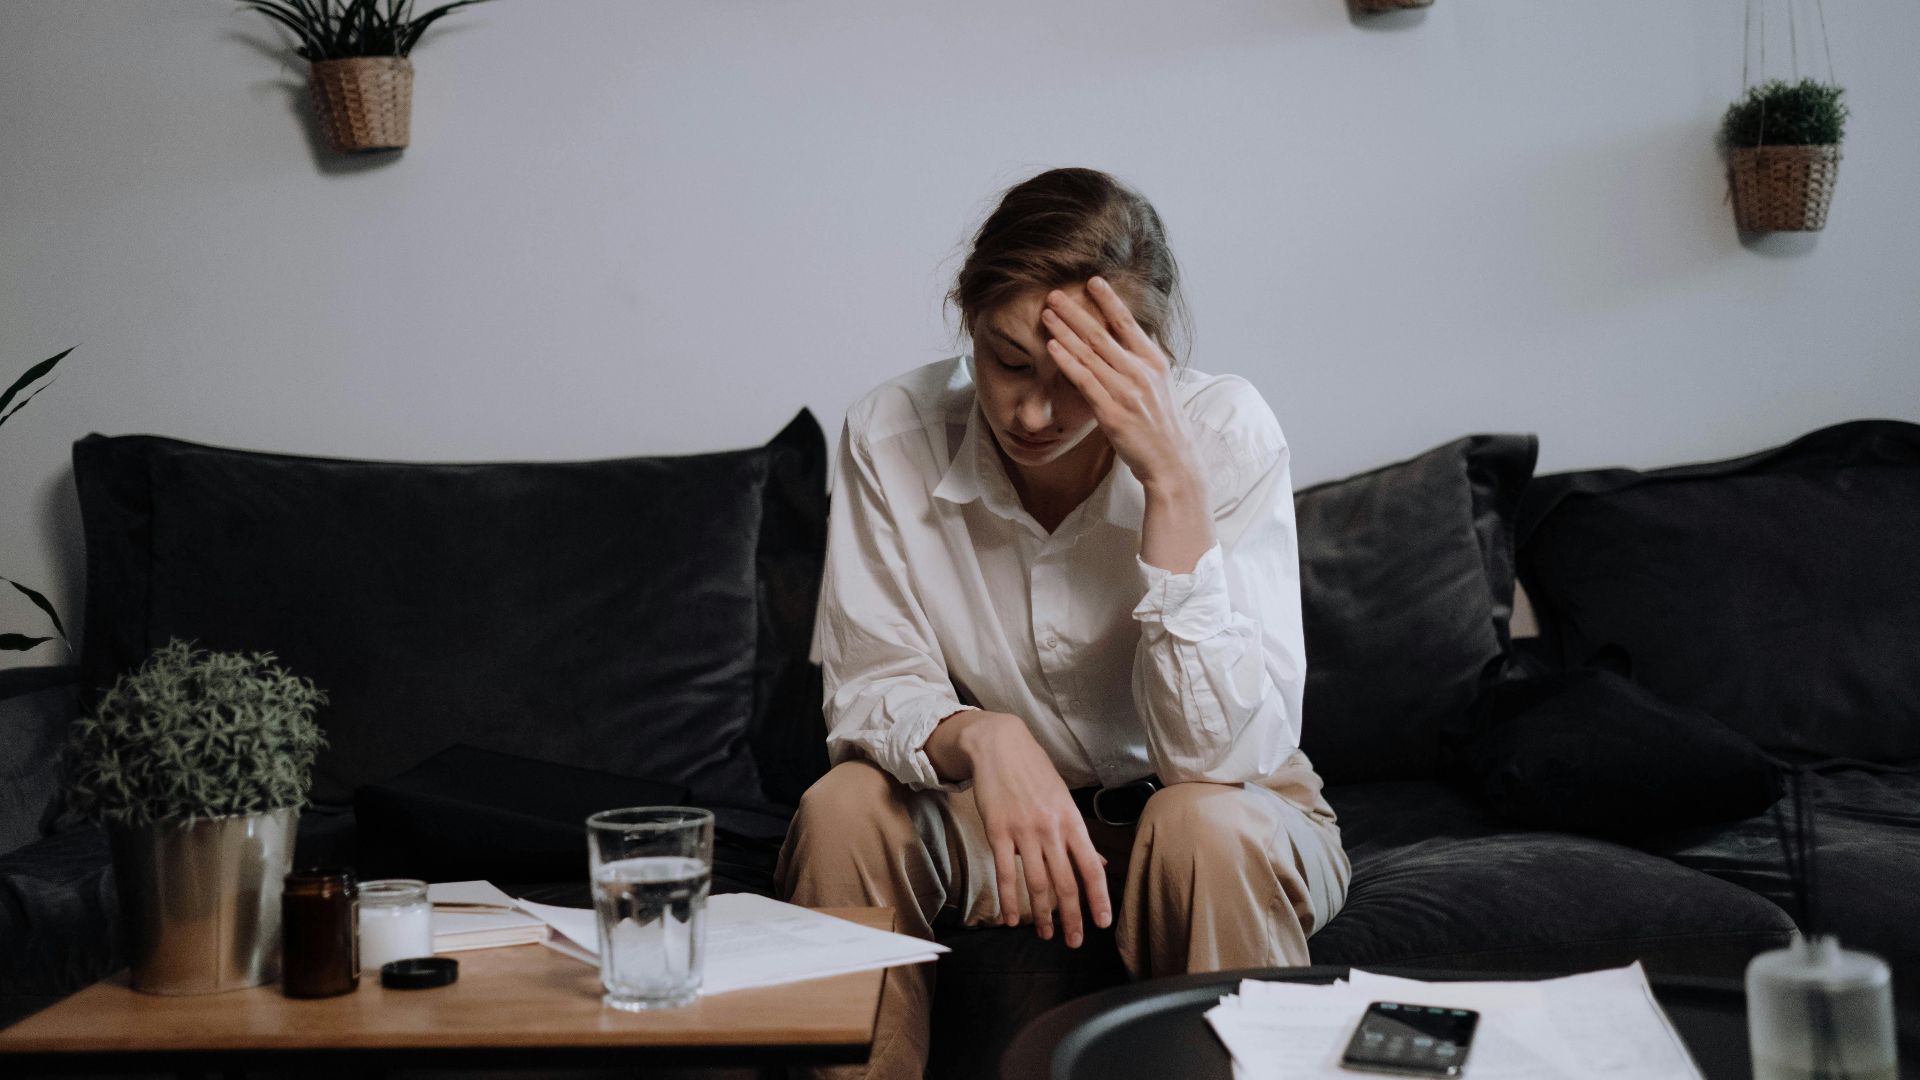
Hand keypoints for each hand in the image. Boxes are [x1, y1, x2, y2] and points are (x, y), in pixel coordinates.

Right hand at [923, 711, 1111, 945]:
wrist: (999, 745)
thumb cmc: (1034, 771)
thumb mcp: (1063, 798)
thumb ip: (1078, 835)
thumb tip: (1099, 863)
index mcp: (1071, 820)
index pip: (1090, 867)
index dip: (1098, 898)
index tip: (1102, 922)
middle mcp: (1051, 829)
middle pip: (1065, 882)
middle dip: (1072, 917)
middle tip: (1075, 941)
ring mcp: (1023, 831)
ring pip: (1037, 883)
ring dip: (1042, 915)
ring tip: (1045, 934)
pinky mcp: (998, 832)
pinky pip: (1006, 873)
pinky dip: (1010, 900)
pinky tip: (1012, 918)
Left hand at [1040, 278, 1201, 492]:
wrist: (1172, 461)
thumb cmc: (1162, 424)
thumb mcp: (1159, 385)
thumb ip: (1141, 361)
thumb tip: (1127, 338)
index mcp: (1154, 361)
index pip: (1128, 323)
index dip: (1109, 300)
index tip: (1092, 280)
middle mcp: (1141, 372)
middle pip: (1102, 334)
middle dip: (1076, 311)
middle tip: (1054, 293)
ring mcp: (1126, 392)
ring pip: (1090, 354)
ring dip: (1065, 331)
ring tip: (1047, 313)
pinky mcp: (1112, 413)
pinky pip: (1085, 381)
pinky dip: (1068, 361)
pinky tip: (1052, 346)